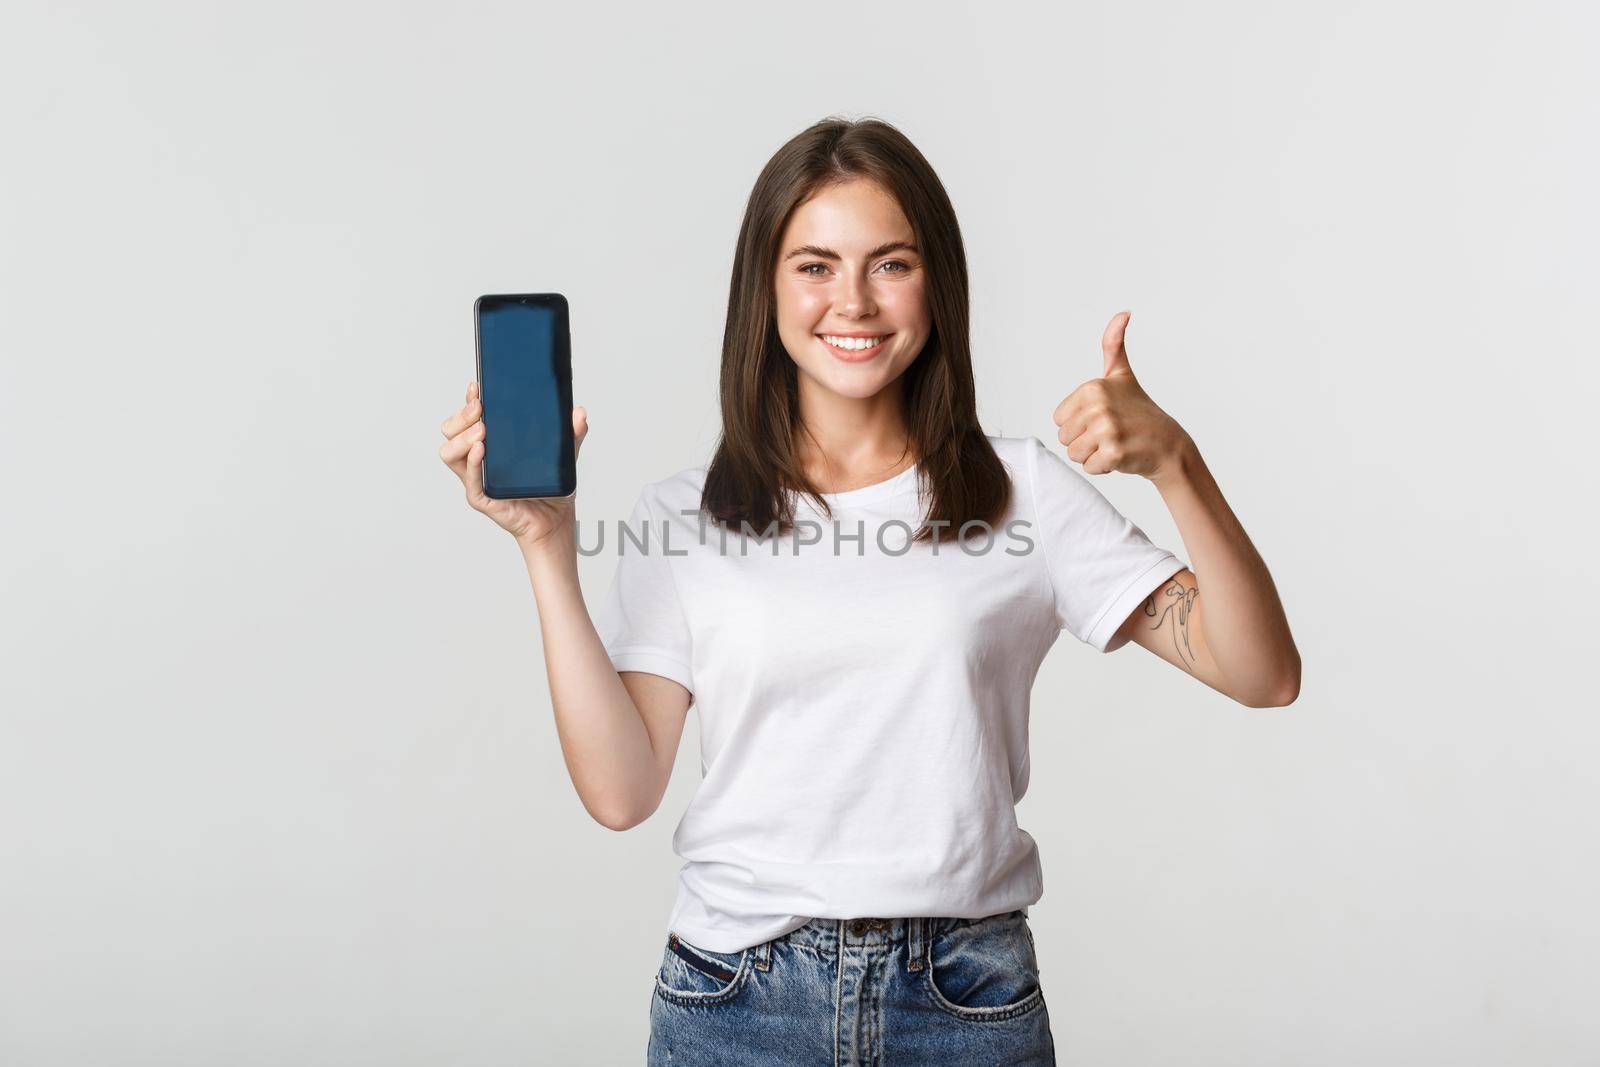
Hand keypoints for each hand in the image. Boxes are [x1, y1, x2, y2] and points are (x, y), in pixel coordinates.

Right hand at [438, 380, 589, 548]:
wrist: (556, 521)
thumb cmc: (551, 489)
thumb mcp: (564, 454)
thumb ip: (572, 433)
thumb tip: (580, 413)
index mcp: (490, 444)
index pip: (467, 418)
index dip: (468, 401)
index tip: (477, 386)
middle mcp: (477, 459)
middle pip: (450, 431)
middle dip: (461, 415)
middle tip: (480, 408)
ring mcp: (477, 478)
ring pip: (449, 453)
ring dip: (462, 437)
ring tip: (482, 429)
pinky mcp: (482, 498)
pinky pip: (469, 480)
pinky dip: (472, 462)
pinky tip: (481, 449)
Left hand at [1051, 310, 1191, 481]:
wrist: (1169, 444)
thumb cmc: (1140, 411)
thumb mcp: (1122, 375)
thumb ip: (1113, 345)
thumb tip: (1123, 313)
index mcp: (1093, 388)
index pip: (1059, 419)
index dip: (1078, 424)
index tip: (1103, 418)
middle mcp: (1098, 406)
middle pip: (1064, 438)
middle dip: (1085, 441)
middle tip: (1111, 433)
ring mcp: (1107, 430)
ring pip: (1074, 454)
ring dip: (1092, 455)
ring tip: (1115, 443)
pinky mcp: (1114, 453)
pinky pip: (1089, 468)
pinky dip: (1103, 468)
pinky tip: (1122, 456)